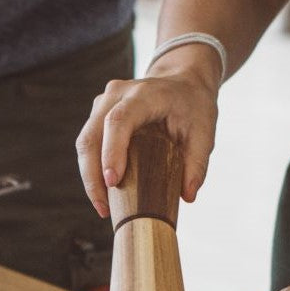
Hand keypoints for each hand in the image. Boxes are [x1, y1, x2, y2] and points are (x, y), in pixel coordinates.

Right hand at [75, 53, 221, 216]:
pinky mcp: (98, 116)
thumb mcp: (204, 132)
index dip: (111, 152)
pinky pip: (88, 145)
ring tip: (103, 207)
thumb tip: (188, 197)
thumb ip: (197, 163)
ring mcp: (103, 103)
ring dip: (89, 177)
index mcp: (144, 94)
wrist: (182, 82)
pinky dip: (92, 171)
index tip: (113, 182)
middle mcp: (117, 94)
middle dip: (92, 175)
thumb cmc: (193, 106)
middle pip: (92, 135)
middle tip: (104, 208)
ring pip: (85, 142)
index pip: (118, 121)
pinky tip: (103, 194)